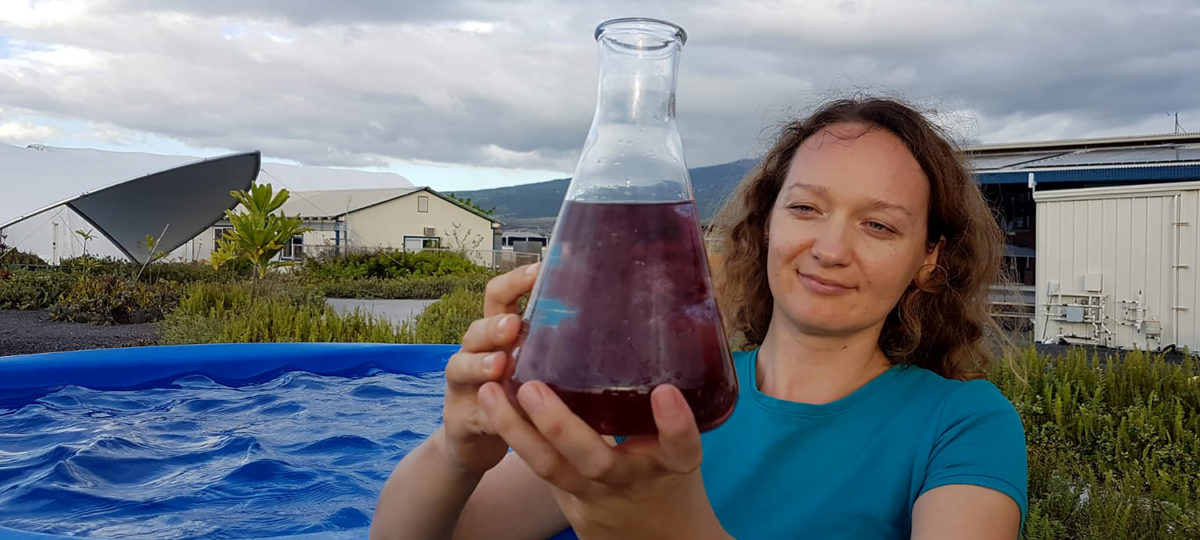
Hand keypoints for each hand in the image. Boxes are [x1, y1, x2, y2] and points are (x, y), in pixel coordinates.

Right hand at [439, 262, 539, 476]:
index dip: (515, 282)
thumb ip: (559, 347)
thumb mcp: (537, 368)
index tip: (540, 270)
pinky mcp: (459, 418)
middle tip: (513, 326)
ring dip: (478, 364)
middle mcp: (475, 352)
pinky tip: (498, 420)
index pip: (500, 297)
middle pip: (477, 328)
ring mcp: (462, 385)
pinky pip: (469, 414)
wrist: (478, 441)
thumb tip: (614, 323)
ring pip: (460, 366)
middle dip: (494, 325)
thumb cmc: (517, 396)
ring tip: (498, 365)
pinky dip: (485, 415)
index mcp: (497, 333)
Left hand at [477, 380, 729, 539]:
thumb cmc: (669, 479)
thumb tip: (666, 332)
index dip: (675, 425)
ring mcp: (595, 497)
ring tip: (490, 391)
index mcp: (672, 467)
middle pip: (596, 461)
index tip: (665, 392)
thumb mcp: (680, 449)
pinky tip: (493, 405)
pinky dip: (515, 437)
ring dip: (516, 430)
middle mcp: (631, 482)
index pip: (680, 449)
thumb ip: (667, 405)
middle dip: (561, 426)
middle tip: (533, 388)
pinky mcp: (568, 502)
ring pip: (550, 470)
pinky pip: (538, 471)